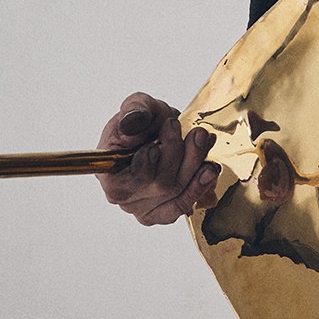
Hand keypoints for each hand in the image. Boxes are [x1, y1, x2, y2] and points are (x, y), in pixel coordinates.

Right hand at [97, 92, 217, 225]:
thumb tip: (133, 122)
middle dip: (178, 153)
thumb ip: (134, 111)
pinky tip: (209, 170)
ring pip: (176, 193)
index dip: (146, 162)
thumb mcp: (136, 106)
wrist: (159, 132)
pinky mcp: (165, 211)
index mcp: (109, 174)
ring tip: (203, 141)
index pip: (126, 182)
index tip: (159, 140)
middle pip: (159, 185)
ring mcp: (145, 208)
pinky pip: (183, 205)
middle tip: (192, 131)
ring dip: (194, 165)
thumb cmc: (143, 122)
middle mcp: (125, 198)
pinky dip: (199, 187)